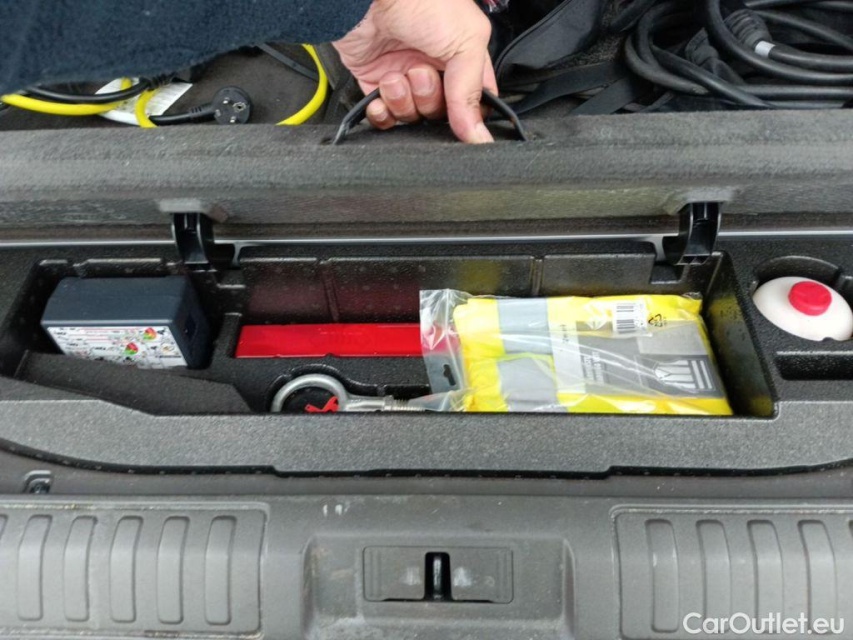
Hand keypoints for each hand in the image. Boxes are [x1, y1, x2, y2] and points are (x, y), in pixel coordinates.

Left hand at [333, 0, 496, 142]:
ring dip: (404, 101)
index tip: (465, 122)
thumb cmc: (418, 2)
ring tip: (396, 76)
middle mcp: (434, 65)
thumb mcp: (465, 42)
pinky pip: (384, 117)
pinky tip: (382, 93)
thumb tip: (478, 135)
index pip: (476, 97)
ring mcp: (404, 75)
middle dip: (430, 99)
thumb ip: (472, 92)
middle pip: (442, 113)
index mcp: (463, 52)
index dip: (471, 114)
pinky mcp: (375, 83)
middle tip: (420, 73)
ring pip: (413, 116)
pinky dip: (382, 113)